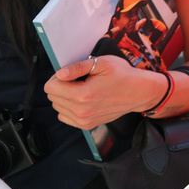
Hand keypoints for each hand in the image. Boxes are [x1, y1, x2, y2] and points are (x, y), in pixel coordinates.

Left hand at [44, 55, 164, 129]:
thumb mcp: (103, 63)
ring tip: (81, 89)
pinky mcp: (86, 125)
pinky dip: (68, 107)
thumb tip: (60, 74)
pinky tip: (82, 100)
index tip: (69, 73)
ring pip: (57, 107)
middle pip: (52, 97)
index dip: (57, 77)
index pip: (50, 87)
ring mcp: (83, 120)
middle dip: (60, 86)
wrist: (138, 92)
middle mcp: (81, 110)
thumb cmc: (123, 75)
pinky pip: (64, 116)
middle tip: (77, 79)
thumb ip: (79, 67)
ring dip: (64, 97)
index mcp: (83, 94)